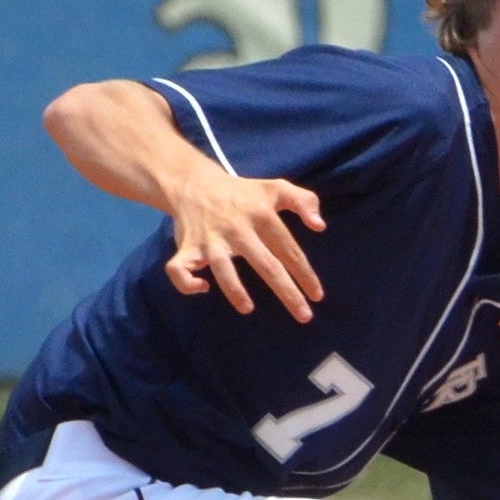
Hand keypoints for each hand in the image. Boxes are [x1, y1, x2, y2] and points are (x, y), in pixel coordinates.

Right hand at [162, 162, 326, 322]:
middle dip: (287, 292)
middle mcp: (237, 228)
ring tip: (248, 308)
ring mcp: (211, 239)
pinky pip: (179, 268)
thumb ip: (304, 200)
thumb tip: (320, 226)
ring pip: (221, 267)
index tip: (317, 296)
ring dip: (234, 289)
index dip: (306, 274)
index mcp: (261, 214)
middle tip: (304, 316)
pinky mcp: (188, 247)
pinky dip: (186, 283)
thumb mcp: (276, 188)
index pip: (289, 249)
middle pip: (266, 264)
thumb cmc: (243, 193)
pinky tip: (202, 288)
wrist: (195, 183)